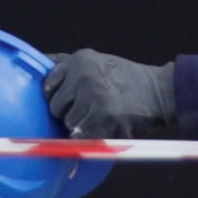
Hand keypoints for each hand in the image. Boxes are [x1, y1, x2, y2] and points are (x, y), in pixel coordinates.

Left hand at [40, 49, 177, 137]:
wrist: (158, 91)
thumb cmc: (122, 78)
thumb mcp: (94, 61)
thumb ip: (65, 64)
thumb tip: (38, 62)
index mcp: (78, 60)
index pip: (48, 85)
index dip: (57, 97)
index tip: (70, 100)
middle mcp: (83, 76)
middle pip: (55, 106)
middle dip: (67, 112)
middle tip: (87, 110)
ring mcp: (93, 97)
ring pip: (69, 123)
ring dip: (80, 126)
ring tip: (98, 117)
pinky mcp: (104, 117)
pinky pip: (82, 136)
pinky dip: (90, 137)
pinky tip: (103, 127)